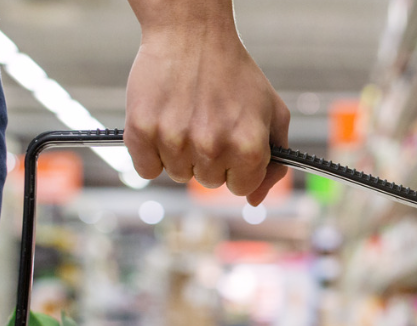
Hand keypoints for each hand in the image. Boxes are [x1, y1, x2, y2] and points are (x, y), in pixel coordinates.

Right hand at [124, 4, 288, 205]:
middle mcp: (212, 147)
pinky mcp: (141, 130)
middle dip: (211, 160)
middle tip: (208, 124)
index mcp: (248, 146)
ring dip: (182, 155)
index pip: (242, 188)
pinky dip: (151, 154)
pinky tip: (163, 125)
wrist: (192, 34)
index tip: (232, 144)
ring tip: (186, 118)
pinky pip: (145, 169)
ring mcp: (174, 139)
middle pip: (209, 182)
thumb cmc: (236, 74)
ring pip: (178, 175)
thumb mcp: (273, 113)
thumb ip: (275, 162)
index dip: (238, 167)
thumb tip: (254, 200)